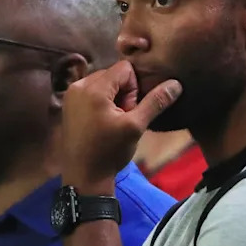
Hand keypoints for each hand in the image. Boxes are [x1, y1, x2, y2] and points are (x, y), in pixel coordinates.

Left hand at [62, 61, 181, 192]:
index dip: (134, 88)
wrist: (83, 177)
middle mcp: (78, 85)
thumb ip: (155, 102)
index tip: (130, 111)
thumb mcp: (136, 127)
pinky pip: (92, 91)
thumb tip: (176, 83)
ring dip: (113, 97)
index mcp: (93, 88)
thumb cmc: (109, 152)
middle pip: (112, 74)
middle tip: (122, 118)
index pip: (125, 68)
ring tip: (112, 122)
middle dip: (123, 92)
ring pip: (103, 83)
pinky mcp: (68, 104)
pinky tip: (103, 123)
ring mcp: (71, 95)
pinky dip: (101, 102)